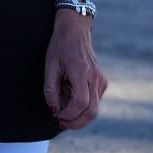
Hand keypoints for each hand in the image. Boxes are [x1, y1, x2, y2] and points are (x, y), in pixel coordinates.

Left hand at [43, 11, 105, 129]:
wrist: (76, 30)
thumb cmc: (60, 46)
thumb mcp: (50, 65)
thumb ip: (50, 90)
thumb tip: (53, 110)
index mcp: (81, 72)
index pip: (80, 103)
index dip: (69, 114)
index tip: (57, 115)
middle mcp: (95, 78)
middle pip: (91, 111)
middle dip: (76, 122)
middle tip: (60, 122)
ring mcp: (101, 81)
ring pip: (94, 109)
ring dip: (78, 115)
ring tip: (62, 105)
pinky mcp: (102, 82)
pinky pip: (94, 101)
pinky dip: (82, 106)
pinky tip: (69, 97)